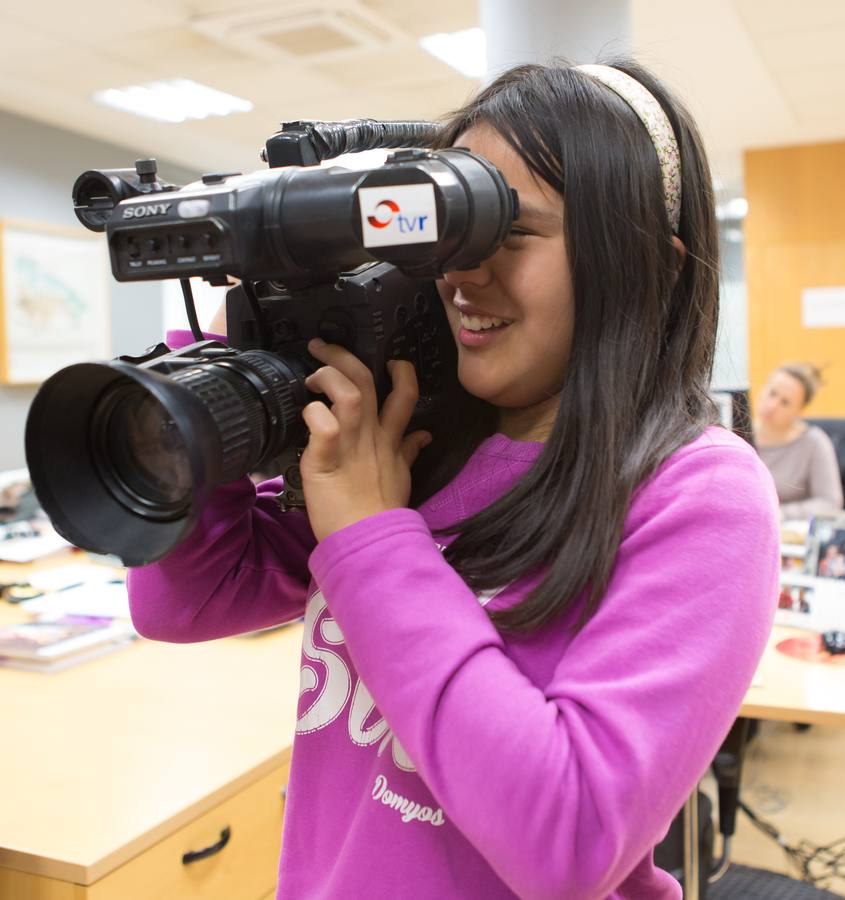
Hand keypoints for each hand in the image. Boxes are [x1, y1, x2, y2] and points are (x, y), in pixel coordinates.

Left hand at [299, 339, 431, 541]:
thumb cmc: (382, 511)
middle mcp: (372, 436)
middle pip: (366, 381)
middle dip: (343, 355)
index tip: (386, 361)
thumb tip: (424, 434)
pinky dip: (314, 414)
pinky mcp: (325, 461)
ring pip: (349, 395)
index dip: (400, 370)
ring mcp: (350, 446)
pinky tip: (306, 413)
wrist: (370, 542)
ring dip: (329, 377)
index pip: (405, 393)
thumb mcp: (402, 475)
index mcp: (389, 439)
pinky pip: (324, 428)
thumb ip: (409, 449)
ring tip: (312, 377)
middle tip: (320, 346)